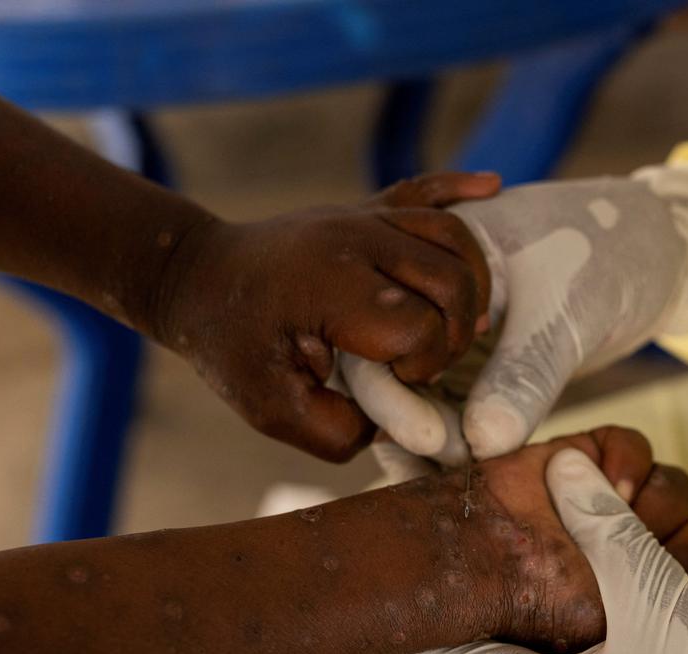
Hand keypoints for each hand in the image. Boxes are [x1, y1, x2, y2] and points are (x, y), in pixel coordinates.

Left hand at [153, 172, 499, 461]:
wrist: (194, 276)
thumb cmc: (231, 345)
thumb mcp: (270, 409)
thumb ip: (339, 432)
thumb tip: (397, 422)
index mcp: (331, 285)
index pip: (419, 325)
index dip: (422, 366)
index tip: (394, 383)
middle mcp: (354, 240)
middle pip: (453, 279)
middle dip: (455, 333)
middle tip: (427, 362)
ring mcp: (362, 218)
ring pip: (454, 237)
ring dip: (473, 284)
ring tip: (464, 322)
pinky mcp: (365, 209)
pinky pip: (424, 189)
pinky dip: (461, 188)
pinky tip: (493, 187)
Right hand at [342, 176, 687, 461]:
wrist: (651, 252)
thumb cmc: (606, 254)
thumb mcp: (564, 311)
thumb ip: (524, 374)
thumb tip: (482, 443)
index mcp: (424, 259)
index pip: (382, 331)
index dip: (393, 392)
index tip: (430, 439)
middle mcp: (423, 297)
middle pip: (389, 370)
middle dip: (410, 426)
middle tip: (450, 469)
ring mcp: (448, 336)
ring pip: (420, 399)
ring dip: (434, 443)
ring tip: (457, 486)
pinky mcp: (477, 368)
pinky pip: (455, 410)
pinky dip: (461, 442)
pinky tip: (471, 478)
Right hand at [396, 426, 687, 652]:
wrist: (476, 557)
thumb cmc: (538, 604)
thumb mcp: (609, 618)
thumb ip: (666, 600)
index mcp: (642, 601)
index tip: (677, 587)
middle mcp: (634, 553)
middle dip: (678, 544)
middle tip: (638, 554)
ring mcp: (614, 504)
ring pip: (676, 490)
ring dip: (656, 502)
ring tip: (619, 513)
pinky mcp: (592, 458)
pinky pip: (636, 447)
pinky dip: (628, 460)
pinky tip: (605, 480)